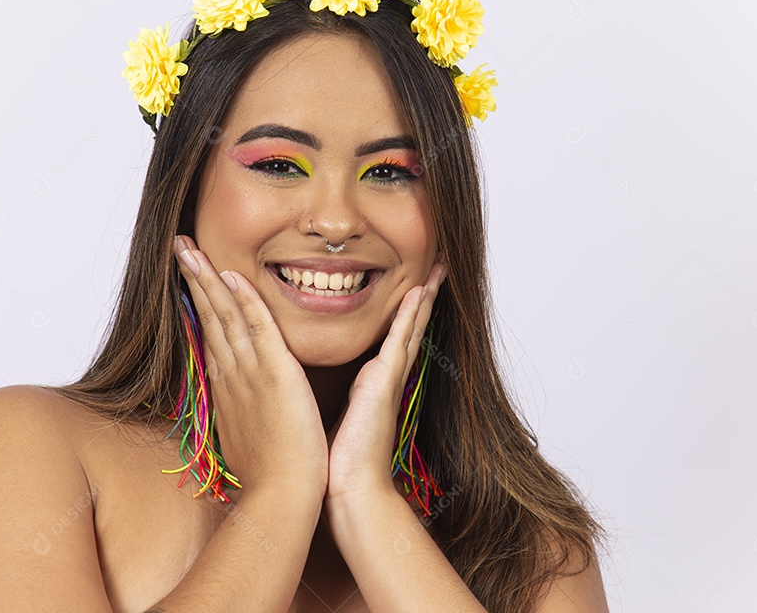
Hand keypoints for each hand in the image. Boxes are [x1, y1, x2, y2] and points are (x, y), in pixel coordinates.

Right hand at [173, 235, 328, 500]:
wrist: (282, 495)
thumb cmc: (272, 473)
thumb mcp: (249, 433)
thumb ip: (244, 409)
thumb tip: (242, 403)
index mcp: (228, 386)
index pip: (211, 332)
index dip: (200, 301)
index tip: (190, 274)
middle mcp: (232, 374)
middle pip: (209, 316)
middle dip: (194, 278)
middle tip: (180, 245)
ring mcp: (250, 373)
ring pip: (225, 316)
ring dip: (208, 279)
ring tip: (191, 248)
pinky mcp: (275, 375)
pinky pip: (258, 330)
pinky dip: (245, 302)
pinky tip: (232, 276)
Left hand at [324, 262, 446, 509]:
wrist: (350, 488)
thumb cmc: (338, 462)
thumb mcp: (335, 418)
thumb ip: (337, 400)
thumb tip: (317, 392)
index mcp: (371, 382)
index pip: (390, 339)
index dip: (402, 313)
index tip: (410, 289)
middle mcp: (384, 376)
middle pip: (407, 327)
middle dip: (422, 298)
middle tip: (437, 269)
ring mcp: (388, 377)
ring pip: (409, 327)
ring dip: (424, 298)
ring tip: (439, 271)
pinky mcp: (384, 381)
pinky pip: (399, 339)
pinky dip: (410, 315)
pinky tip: (420, 292)